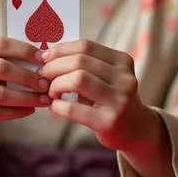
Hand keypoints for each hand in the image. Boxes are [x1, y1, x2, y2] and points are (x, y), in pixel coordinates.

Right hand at [0, 37, 50, 136]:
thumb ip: (6, 56)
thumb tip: (43, 56)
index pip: (0, 44)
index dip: (25, 51)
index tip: (44, 59)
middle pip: (0, 68)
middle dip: (28, 77)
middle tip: (46, 84)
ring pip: (0, 94)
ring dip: (27, 97)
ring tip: (43, 99)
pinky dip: (16, 112)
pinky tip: (29, 110)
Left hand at [36, 40, 157, 150]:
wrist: (135, 130)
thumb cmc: (110, 98)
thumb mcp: (105, 76)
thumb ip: (83, 63)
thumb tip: (46, 54)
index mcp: (122, 61)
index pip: (85, 46)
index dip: (60, 50)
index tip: (44, 57)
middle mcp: (124, 78)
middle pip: (80, 61)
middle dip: (54, 67)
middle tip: (42, 75)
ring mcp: (119, 100)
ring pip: (78, 79)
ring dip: (56, 84)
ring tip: (50, 92)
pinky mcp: (109, 121)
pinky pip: (73, 108)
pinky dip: (58, 105)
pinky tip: (54, 105)